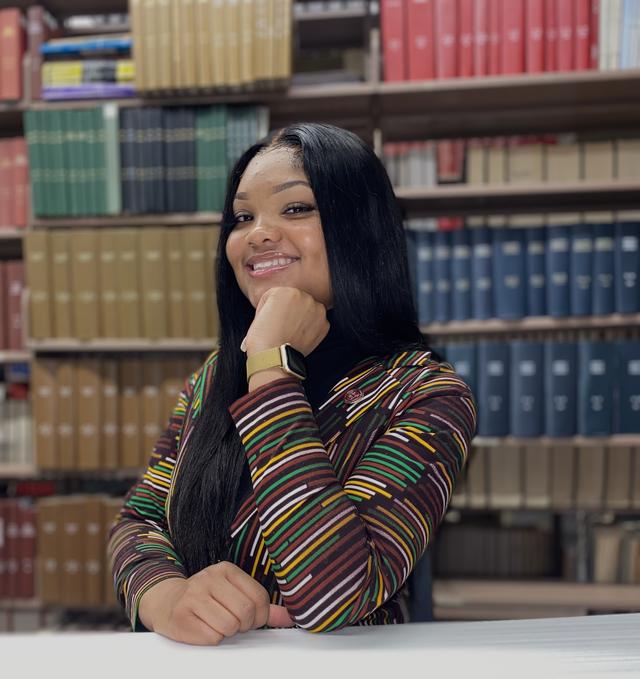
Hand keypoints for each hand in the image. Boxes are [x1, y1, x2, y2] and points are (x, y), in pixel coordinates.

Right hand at [138, 562, 293, 645]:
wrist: (166, 603)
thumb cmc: (206, 600)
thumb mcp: (234, 594)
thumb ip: (262, 606)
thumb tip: (290, 618)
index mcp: (226, 569)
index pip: (258, 597)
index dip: (259, 616)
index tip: (250, 620)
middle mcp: (209, 578)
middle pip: (245, 612)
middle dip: (243, 626)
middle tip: (234, 625)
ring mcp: (194, 595)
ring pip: (229, 625)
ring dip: (227, 633)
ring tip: (218, 625)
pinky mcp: (182, 615)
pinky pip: (211, 637)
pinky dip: (212, 639)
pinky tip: (204, 629)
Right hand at [243, 286, 329, 356]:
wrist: (272, 356)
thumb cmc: (262, 336)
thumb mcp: (262, 308)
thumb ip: (276, 300)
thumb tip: (286, 304)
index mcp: (286, 290)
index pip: (282, 294)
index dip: (276, 307)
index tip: (274, 318)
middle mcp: (304, 296)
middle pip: (298, 300)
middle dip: (292, 310)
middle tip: (282, 325)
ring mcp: (317, 310)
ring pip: (310, 310)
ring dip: (303, 317)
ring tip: (291, 331)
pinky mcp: (324, 324)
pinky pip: (318, 322)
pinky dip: (311, 328)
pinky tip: (299, 336)